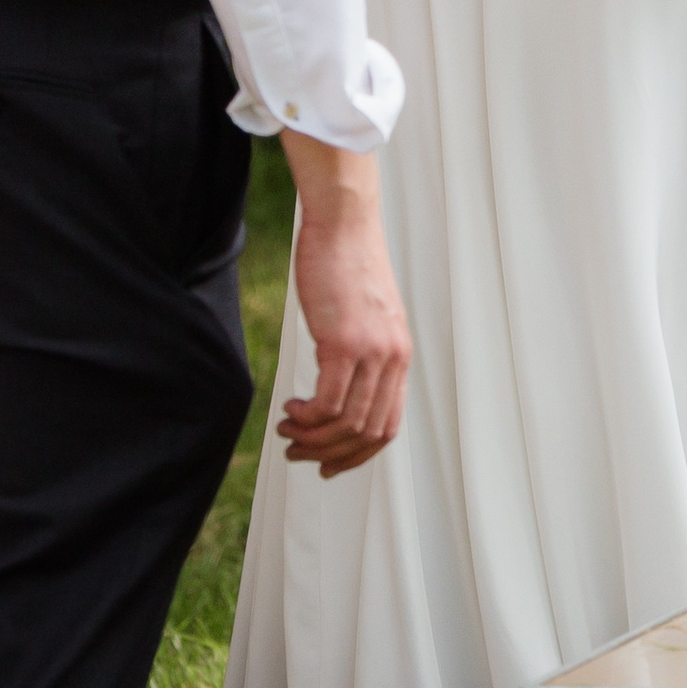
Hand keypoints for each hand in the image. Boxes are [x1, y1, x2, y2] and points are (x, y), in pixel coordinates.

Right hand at [277, 143, 411, 477]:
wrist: (344, 224)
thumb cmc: (347, 265)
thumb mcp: (366, 316)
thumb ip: (362, 351)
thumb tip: (339, 384)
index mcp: (399, 355)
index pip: (388, 426)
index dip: (358, 454)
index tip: (328, 463)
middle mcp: (393, 357)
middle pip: (368, 433)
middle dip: (331, 454)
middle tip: (298, 452)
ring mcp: (371, 351)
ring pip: (347, 424)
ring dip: (312, 438)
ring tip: (287, 430)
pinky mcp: (345, 341)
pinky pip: (327, 402)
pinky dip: (306, 417)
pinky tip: (289, 408)